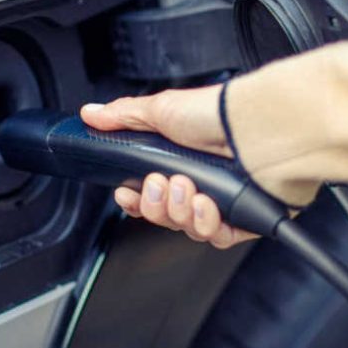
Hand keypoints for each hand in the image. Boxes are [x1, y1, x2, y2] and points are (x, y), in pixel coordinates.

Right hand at [80, 84, 258, 248]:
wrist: (257, 126)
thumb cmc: (216, 114)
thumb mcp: (161, 109)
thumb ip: (123, 116)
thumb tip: (91, 113)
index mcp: (179, 162)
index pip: (149, 196)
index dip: (135, 202)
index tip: (126, 195)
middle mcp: (201, 183)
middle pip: (165, 216)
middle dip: (156, 205)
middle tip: (161, 183)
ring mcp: (222, 202)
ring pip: (188, 229)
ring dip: (180, 211)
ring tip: (186, 187)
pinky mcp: (245, 218)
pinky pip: (218, 237)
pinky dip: (208, 224)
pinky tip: (207, 205)